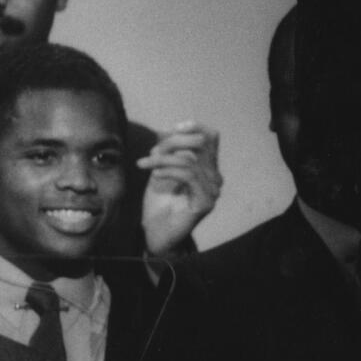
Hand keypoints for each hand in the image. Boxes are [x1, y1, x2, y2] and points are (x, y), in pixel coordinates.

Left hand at [139, 121, 222, 256]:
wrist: (155, 233)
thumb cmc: (158, 203)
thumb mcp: (162, 169)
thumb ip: (169, 152)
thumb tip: (167, 132)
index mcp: (208, 168)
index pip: (211, 137)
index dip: (194, 127)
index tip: (171, 128)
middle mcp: (215, 178)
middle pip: (201, 144)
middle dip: (173, 142)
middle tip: (152, 151)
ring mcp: (213, 191)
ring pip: (191, 160)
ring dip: (163, 159)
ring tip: (145, 163)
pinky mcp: (205, 202)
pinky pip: (188, 175)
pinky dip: (168, 170)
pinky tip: (155, 175)